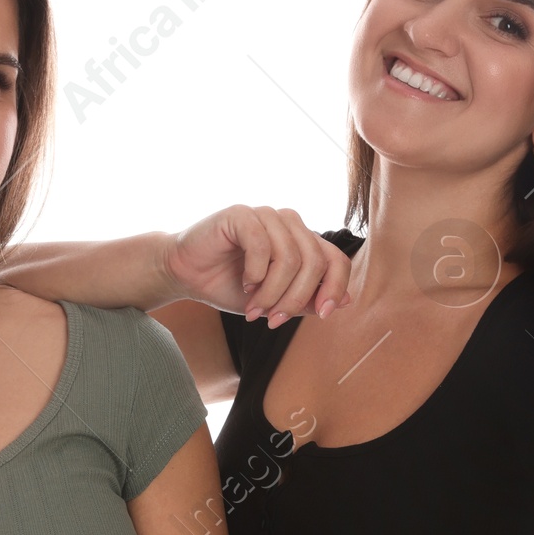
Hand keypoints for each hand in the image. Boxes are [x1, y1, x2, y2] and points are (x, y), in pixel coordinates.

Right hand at [165, 205, 354, 325]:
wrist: (186, 275)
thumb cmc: (229, 286)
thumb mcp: (274, 302)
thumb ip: (307, 300)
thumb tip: (347, 301)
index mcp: (301, 241)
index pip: (336, 259)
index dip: (335, 288)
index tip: (323, 315)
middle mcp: (289, 223)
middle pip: (314, 261)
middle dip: (296, 298)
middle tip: (274, 320)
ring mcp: (266, 215)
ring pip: (290, 256)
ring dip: (273, 291)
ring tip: (254, 308)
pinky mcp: (242, 214)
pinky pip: (262, 245)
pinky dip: (255, 273)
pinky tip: (244, 284)